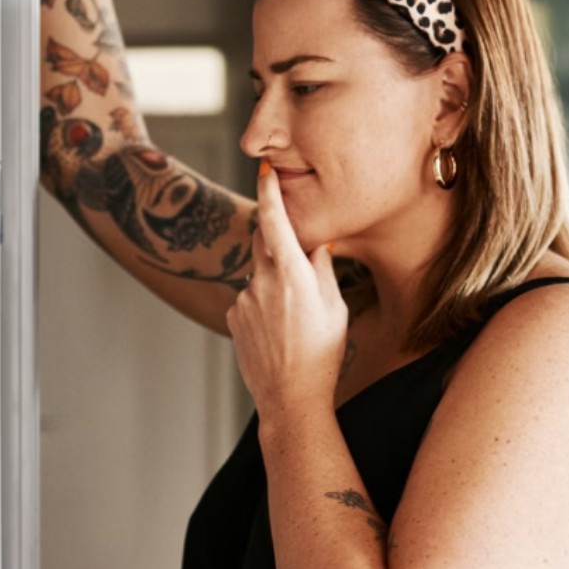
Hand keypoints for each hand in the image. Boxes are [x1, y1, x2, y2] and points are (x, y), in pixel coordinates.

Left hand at [227, 166, 346, 424]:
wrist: (290, 399)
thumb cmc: (323, 354)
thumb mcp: (335, 308)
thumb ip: (322, 269)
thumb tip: (317, 242)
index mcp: (292, 275)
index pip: (275, 221)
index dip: (269, 191)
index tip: (265, 169)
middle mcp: (262, 282)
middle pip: (264, 243)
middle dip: (278, 243)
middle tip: (298, 266)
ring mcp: (243, 300)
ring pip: (260, 275)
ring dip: (275, 284)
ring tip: (294, 321)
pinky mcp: (234, 317)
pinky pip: (250, 298)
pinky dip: (263, 305)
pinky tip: (278, 332)